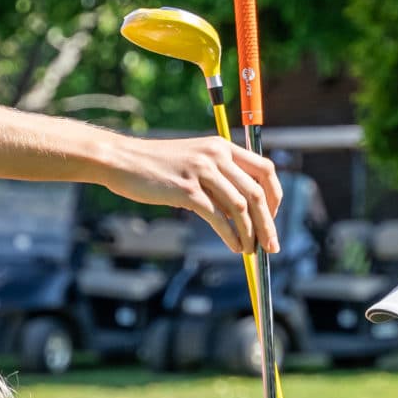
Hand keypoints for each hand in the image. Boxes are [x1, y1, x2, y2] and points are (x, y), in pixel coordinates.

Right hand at [98, 133, 280, 254]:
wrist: (123, 160)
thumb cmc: (156, 166)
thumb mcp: (194, 162)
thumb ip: (218, 178)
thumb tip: (242, 211)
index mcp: (222, 146)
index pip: (265, 169)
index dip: (275, 196)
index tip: (273, 217)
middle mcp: (216, 155)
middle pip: (256, 193)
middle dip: (268, 224)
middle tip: (272, 245)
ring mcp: (201, 172)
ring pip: (240, 207)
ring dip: (251, 234)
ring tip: (252, 250)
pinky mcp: (186, 190)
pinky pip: (218, 217)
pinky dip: (231, 236)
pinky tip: (234, 247)